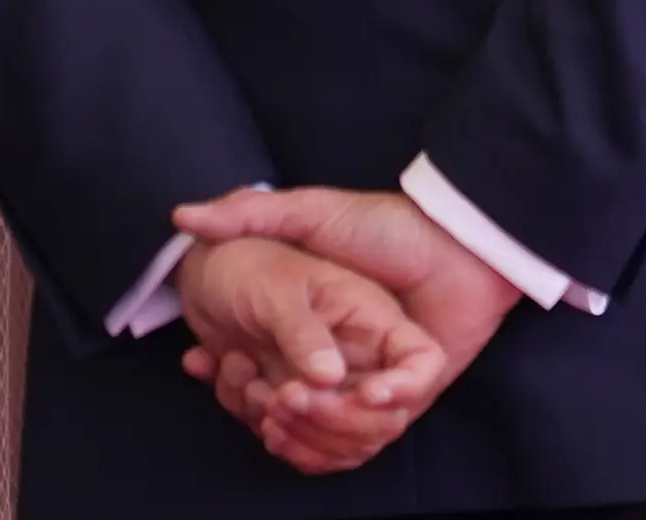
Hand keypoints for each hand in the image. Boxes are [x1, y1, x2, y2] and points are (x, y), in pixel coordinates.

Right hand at [172, 187, 521, 437]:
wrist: (464, 242)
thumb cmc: (388, 225)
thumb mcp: (313, 212)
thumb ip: (251, 213)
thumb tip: (182, 217)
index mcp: (317, 321)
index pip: (262, 364)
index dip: (232, 371)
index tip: (206, 362)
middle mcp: (342, 353)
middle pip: (288, 400)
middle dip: (262, 403)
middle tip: (249, 392)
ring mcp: (374, 375)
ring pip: (326, 423)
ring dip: (303, 423)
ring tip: (280, 402)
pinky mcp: (411, 395)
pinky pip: (376, 432)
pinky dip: (353, 428)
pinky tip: (334, 402)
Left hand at [172, 231, 446, 474]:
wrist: (205, 276)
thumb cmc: (250, 266)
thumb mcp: (278, 288)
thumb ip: (305, 332)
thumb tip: (330, 379)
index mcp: (373, 320)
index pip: (421, 362)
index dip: (405, 388)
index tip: (363, 396)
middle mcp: (359, 360)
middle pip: (381, 420)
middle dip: (331, 421)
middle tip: (282, 396)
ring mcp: (327, 389)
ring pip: (337, 444)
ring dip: (291, 431)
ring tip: (247, 382)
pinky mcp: (293, 406)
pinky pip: (294, 443)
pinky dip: (260, 429)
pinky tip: (230, 387)